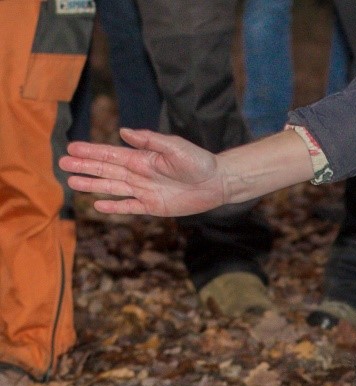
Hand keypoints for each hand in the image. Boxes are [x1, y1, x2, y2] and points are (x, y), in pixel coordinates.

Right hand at [61, 128, 229, 216]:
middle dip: (84, 167)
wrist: (217, 182)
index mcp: (142, 158)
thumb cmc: (198, 161)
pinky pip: (130, 207)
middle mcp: (139, 173)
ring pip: (113, 188)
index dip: (91, 151)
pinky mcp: (154, 206)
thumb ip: (151, 141)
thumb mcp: (175, 148)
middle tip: (62, 164)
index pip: (110, 154)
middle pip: (106, 170)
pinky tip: (98, 205)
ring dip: (93, 185)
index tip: (71, 148)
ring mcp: (145, 190)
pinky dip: (115, 207)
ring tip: (72, 183)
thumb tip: (124, 132)